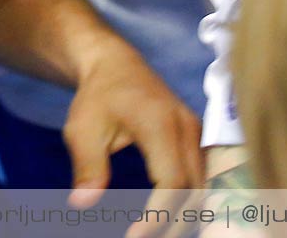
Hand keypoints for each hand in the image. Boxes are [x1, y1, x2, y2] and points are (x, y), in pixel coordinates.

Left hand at [63, 35, 201, 234]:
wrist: (115, 65)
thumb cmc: (97, 96)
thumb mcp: (82, 128)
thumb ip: (87, 166)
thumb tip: (82, 203)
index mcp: (160, 123)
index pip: (172, 181)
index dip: (158, 214)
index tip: (135, 236)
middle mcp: (187, 128)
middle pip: (195, 190)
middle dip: (175, 224)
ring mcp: (197, 134)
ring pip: (204, 187)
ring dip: (185, 217)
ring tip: (157, 235)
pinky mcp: (197, 140)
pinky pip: (203, 178)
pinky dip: (191, 203)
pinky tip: (172, 221)